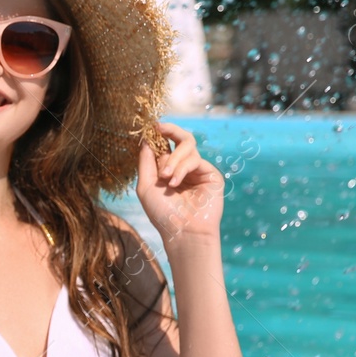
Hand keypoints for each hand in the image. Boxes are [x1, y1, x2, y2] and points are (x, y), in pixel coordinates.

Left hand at [135, 121, 223, 245]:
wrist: (182, 231)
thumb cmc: (162, 213)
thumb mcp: (146, 185)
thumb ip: (146, 161)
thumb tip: (145, 139)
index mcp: (168, 169)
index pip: (165, 145)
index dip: (159, 134)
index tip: (151, 125)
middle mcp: (184, 167)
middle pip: (181, 138)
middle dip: (170, 130)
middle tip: (159, 127)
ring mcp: (198, 170)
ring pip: (187, 146)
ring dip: (173, 158)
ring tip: (165, 176)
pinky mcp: (210, 174)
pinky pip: (194, 159)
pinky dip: (182, 168)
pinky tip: (174, 183)